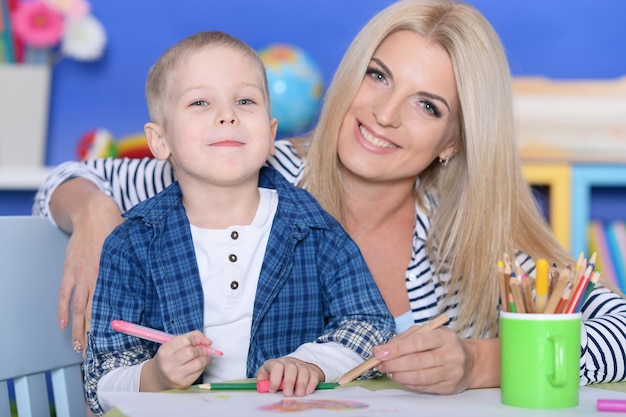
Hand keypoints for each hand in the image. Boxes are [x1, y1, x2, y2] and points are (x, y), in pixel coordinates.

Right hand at [52, 178, 123, 352]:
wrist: (94, 212)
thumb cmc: (118, 228)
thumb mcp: (133, 248)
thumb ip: (139, 266)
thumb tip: (156, 281)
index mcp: (112, 274)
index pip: (112, 306)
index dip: (112, 325)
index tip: (116, 341)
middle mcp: (95, 277)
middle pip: (92, 312)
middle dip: (92, 335)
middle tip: (94, 354)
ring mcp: (79, 274)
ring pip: (76, 308)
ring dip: (76, 328)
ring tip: (78, 346)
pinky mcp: (70, 269)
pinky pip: (64, 294)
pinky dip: (62, 310)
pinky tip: (63, 324)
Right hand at [141, 331, 212, 390]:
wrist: (159, 376)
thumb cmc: (169, 357)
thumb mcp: (174, 343)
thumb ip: (191, 336)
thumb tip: (208, 341)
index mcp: (165, 351)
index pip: (185, 341)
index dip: (196, 339)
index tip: (198, 341)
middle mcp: (169, 363)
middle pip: (191, 352)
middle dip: (201, 349)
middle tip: (202, 350)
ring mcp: (176, 375)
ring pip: (198, 363)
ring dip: (205, 358)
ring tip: (203, 356)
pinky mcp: (184, 383)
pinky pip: (199, 372)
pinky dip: (203, 366)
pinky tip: (199, 364)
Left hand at [256, 357, 323, 396]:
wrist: (294, 367)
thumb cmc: (278, 374)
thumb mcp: (267, 374)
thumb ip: (263, 378)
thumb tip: (261, 384)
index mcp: (277, 363)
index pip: (276, 366)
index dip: (274, 378)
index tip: (272, 390)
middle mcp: (290, 362)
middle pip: (291, 368)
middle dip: (289, 382)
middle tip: (287, 394)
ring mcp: (302, 366)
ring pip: (303, 371)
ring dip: (301, 384)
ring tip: (299, 394)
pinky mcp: (311, 371)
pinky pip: (313, 375)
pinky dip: (311, 384)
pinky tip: (308, 391)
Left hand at [372, 327, 499, 393]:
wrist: (469, 361)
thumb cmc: (440, 344)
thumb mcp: (426, 333)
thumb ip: (404, 339)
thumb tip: (381, 350)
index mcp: (445, 336)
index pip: (418, 342)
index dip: (397, 348)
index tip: (379, 352)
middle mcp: (451, 354)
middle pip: (418, 361)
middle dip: (394, 364)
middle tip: (380, 364)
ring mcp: (452, 372)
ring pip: (421, 377)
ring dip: (400, 376)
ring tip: (389, 371)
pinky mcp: (450, 387)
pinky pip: (425, 387)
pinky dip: (409, 384)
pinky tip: (401, 378)